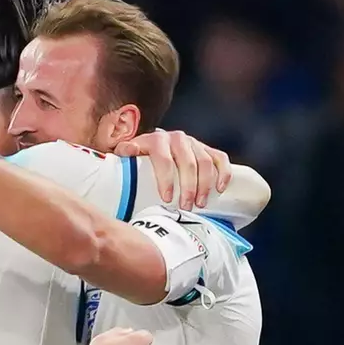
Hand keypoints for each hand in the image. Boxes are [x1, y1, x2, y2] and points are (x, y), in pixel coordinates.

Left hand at [116, 130, 232, 209]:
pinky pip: (220, 158)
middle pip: (187, 163)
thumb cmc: (139, 162)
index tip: (166, 199)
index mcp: (155, 139)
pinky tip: (220, 188)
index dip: (166, 179)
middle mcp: (176, 138)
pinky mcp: (207, 149)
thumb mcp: (126, 159)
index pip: (163, 159)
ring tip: (200, 204)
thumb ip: (120, 159)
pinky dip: (223, 173)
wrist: (155, 149)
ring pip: (205, 162)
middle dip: (188, 187)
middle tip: (185, 207)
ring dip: (204, 184)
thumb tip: (120, 155)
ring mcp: (193, 143)